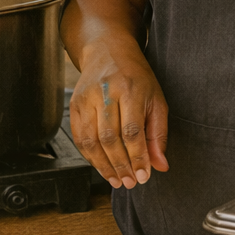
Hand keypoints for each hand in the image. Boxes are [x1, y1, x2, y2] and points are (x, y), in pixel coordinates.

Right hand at [69, 35, 168, 188]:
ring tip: (116, 180)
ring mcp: (86, 98)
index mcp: (131, 89)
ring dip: (104, 165)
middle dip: (120, 165)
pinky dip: (89, 156)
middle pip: (110, 138)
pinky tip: (102, 167)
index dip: (137, 157)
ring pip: (91, 140)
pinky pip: (79, 137)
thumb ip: (158, 133)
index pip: (133, 130)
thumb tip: (160, 165)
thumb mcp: (156, 99)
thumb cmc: (137, 77)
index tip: (143, 176)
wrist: (108, 51)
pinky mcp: (74, 105)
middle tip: (130, 183)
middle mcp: (106, 93)